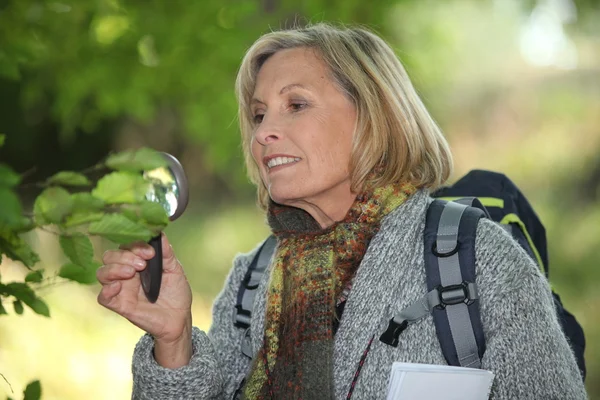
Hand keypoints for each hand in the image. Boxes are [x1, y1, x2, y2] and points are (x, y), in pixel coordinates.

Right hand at [97, 233, 192, 357]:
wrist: (180, 318)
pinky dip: (107, 290)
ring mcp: (122, 289)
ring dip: (115, 269)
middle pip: (109, 256)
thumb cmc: (176, 293)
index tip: (150, 252)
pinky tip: (119, 286)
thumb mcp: (175, 270)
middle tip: (142, 264)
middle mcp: (126, 273)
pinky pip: (102, 297)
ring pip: (102, 273)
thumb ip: (166, 253)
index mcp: (138, 261)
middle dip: (124, 256)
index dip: (134, 245)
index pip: (125, 246)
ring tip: (132, 273)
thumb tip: (159, 232)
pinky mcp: (120, 305)